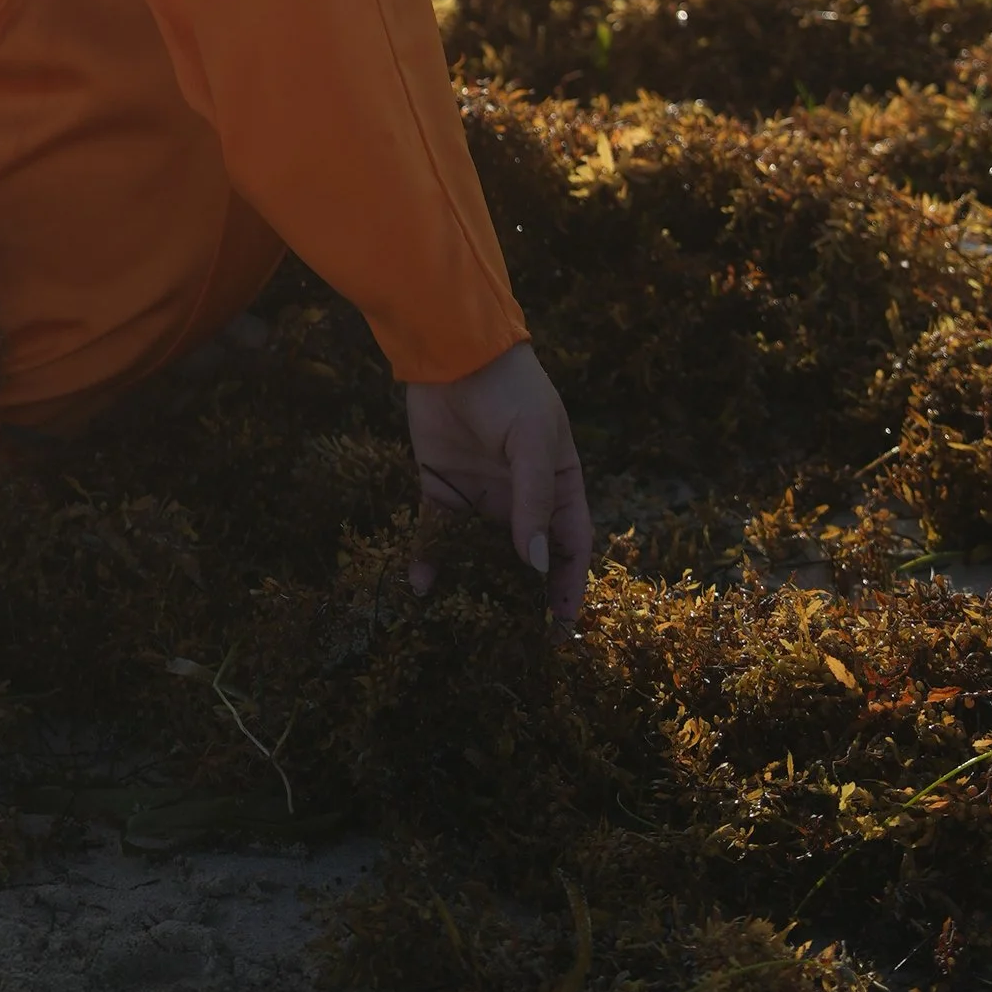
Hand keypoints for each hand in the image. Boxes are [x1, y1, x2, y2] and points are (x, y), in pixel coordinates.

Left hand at [404, 339, 592, 630]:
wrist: (452, 346)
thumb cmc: (511, 389)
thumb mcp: (534, 439)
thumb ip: (534, 500)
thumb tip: (535, 563)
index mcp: (558, 486)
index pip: (570, 547)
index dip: (569, 588)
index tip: (563, 631)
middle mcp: (520, 497)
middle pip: (524, 559)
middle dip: (520, 599)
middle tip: (512, 644)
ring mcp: (479, 495)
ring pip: (478, 552)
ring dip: (472, 585)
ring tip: (464, 626)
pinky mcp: (439, 486)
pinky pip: (435, 532)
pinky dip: (429, 558)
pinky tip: (421, 586)